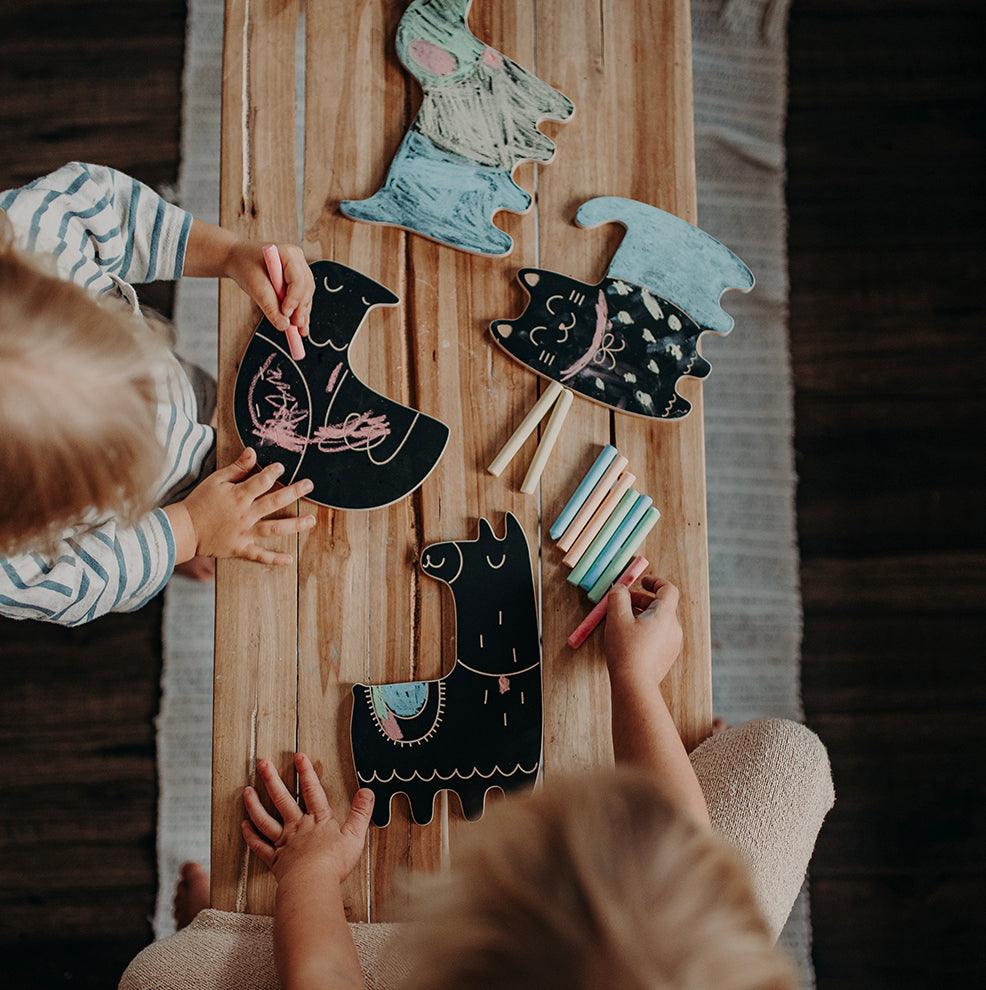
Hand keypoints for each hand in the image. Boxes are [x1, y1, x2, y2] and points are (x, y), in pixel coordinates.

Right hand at [165, 447, 315, 565]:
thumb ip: (236, 468)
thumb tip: (252, 452)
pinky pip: (259, 555)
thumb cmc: (199, 501)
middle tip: (310, 485)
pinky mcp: (240, 548)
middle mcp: (245, 514)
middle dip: (294, 493)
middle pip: (274, 502)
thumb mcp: (215, 480)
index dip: (273, 472)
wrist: (184, 528)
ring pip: (274, 529)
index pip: (261, 481)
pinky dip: (274, 559)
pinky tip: (289, 559)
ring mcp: (244, 533)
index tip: (282, 467)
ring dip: (294, 525)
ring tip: (312, 521)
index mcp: (238, 496)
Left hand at [225, 240, 314, 335]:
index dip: (294, 299)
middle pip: (306, 288)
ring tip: (299, 330)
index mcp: (289, 254)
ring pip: (306, 295)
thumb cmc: (244, 265)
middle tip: (295, 326)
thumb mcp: (254, 285)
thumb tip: (283, 325)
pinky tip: (300, 326)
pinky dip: (300, 312)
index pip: (299, 280)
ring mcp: (299, 270)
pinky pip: (302, 298)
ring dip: (303, 313)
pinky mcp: (296, 281)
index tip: (285, 313)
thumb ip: (269, 305)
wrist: (238, 259)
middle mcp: (298, 261)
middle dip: (301, 308)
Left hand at [242, 753, 374, 885]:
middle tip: (263, 764)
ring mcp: (284, 843)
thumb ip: (360, 814)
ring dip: (255, 804)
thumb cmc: (332, 865)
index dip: (306, 772)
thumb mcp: (353, 837)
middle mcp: (298, 827)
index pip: (312, 790)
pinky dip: (250, 835)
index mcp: (318, 821)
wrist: (311, 885)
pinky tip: (244, 825)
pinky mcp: (275, 860)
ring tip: (247, 790)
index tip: (298, 756)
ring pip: (266, 819)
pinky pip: (260, 845)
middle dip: (272, 779)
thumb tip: (367, 793)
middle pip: (283, 799)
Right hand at [603, 576, 682, 686]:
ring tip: (622, 623)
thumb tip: (620, 588)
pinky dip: (646, 630)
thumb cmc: (626, 650)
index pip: (668, 589)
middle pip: (661, 606)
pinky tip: (629, 639)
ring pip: (659, 621)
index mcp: (665, 615)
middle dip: (641, 600)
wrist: (635, 684)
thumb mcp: (617, 618)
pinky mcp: (667, 657)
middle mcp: (673, 628)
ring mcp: (672, 644)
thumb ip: (618, 597)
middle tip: (622, 604)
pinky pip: (658, 636)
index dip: (655, 582)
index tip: (642, 581)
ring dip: (642, 616)